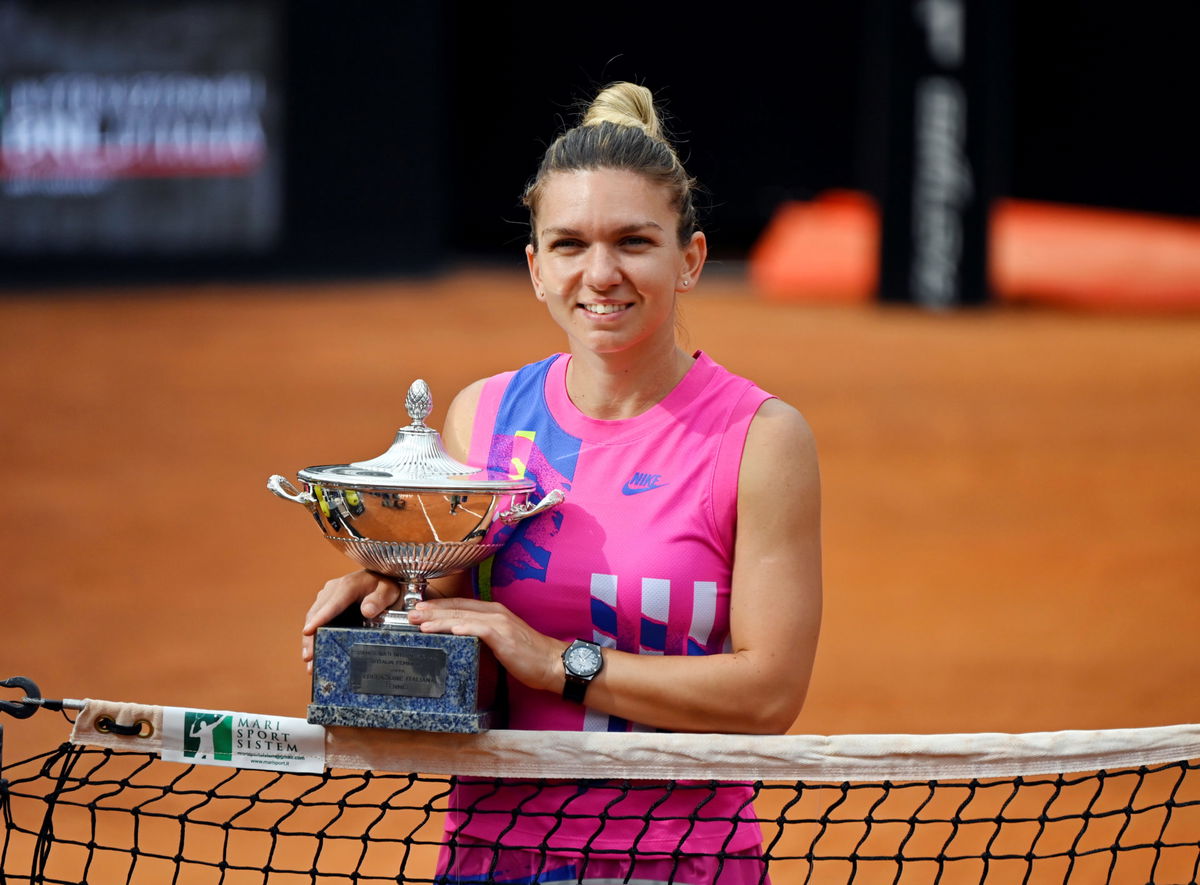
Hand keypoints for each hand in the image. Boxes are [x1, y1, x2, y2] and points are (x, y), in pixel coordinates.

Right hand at [301, 570, 399, 671]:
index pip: (332, 604)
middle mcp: (333, 589)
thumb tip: (367, 611)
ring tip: (309, 659)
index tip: (308, 631)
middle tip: (308, 657)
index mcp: (348, 585)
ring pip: (313, 618)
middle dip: (310, 636)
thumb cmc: (385, 585)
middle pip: (316, 613)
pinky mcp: (327, 604)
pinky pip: (317, 619)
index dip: (319, 618)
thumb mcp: (388, 591)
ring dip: (309, 638)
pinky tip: (313, 651)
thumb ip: (379, 600)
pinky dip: (314, 635)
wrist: (382, 579)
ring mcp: (328, 597)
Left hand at [407, 597, 565, 693]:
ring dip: (440, 619)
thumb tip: (461, 641)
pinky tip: (451, 629)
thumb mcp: (501, 643)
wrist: (552, 663)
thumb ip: (482, 638)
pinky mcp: (504, 635)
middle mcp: (495, 613)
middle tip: (411, 613)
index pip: (460, 606)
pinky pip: (480, 628)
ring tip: (421, 622)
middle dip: (432, 610)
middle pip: (457, 608)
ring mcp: (500, 622)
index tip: (420, 610)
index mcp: (493, 613)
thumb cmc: (528, 656)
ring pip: (464, 616)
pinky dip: (464, 627)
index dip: (439, 607)